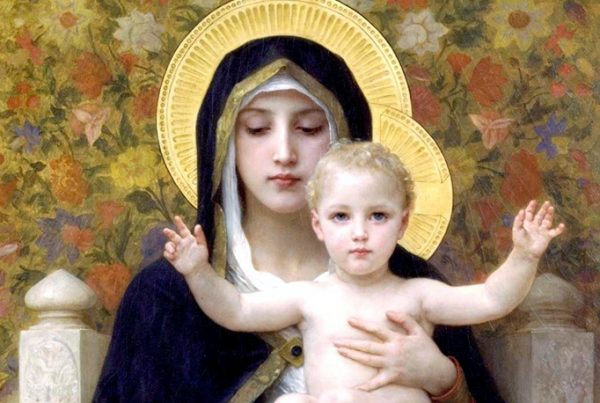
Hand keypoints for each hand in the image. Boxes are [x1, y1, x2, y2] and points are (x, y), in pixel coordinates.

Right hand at [163, 216, 209, 275]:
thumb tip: (198, 225)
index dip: (180, 223)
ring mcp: (176, 250)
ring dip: (169, 246)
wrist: (197, 270)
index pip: (183, 229)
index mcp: (189, 239)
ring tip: (173, 251)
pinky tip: (172, 256)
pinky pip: (166, 253)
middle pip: (173, 236)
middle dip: (169, 233)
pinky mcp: (173, 258)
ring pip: (168, 244)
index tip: (176, 217)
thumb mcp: (203, 245)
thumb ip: (200, 235)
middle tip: (166, 230)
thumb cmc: (201, 257)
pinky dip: (168, 254)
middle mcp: (181, 244)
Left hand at [334, 311, 455, 394]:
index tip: (349, 320)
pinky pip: (377, 383)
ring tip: (340, 351)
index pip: (376, 330)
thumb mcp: (418, 331)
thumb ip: (404, 319)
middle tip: (334, 340)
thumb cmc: (427, 350)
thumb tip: (388, 311)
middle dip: (350, 343)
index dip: (362, 324)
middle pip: (367, 347)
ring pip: (368, 361)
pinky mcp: (393, 378)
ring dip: (353, 356)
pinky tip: (355, 387)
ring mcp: (391, 366)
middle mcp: (392, 352)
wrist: (437, 371)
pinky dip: (366, 386)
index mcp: (397, 339)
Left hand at [512, 200, 564, 259]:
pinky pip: (554, 232)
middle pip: (540, 215)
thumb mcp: (517, 229)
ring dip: (550, 215)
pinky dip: (559, 229)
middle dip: (543, 209)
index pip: (530, 213)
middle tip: (547, 202)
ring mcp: (542, 231)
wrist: (525, 253)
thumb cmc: (519, 242)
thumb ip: (519, 220)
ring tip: (551, 208)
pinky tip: (562, 225)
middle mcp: (535, 226)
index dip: (531, 207)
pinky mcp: (547, 237)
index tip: (534, 201)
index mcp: (527, 224)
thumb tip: (522, 210)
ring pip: (547, 221)